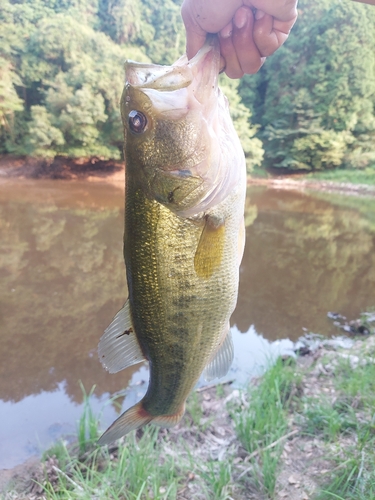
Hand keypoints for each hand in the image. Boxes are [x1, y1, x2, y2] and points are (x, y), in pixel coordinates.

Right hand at [181, 0, 297, 77]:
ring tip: (243, 15)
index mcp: (221, 35)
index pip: (222, 66)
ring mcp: (261, 34)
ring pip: (252, 65)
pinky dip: (260, 32)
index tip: (214, 41)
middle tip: (228, 24)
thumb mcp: (194, 20)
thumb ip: (195, 46)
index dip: (218, 60)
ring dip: (243, 41)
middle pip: (236, 71)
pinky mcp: (280, 30)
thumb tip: (197, 66)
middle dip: (229, 50)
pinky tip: (260, 12)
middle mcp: (241, 36)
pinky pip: (268, 49)